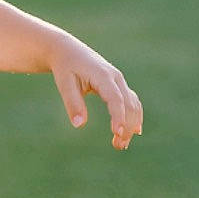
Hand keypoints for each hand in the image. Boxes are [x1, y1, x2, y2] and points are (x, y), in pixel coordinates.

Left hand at [47, 35, 142, 150]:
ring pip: (133, 104)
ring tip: (121, 145)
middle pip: (129, 104)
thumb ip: (72, 103)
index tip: (117, 133)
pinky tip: (133, 132)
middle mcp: (116, 78)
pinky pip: (131, 102)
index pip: (115, 98)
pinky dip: (133, 117)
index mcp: (103, 75)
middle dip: (126, 126)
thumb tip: (79, 125)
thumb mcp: (65, 84)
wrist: (68, 51)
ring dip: (131, 124)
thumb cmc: (65, 67)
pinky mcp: (119, 86)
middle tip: (118, 146)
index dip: (118, 116)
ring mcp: (119, 81)